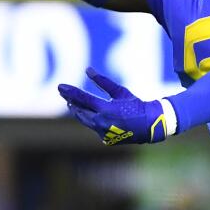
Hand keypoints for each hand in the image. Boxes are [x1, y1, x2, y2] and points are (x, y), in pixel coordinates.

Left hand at [57, 68, 176, 145]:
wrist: (149, 125)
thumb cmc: (136, 105)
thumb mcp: (120, 92)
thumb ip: (102, 81)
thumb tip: (88, 70)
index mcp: (105, 109)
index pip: (82, 99)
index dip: (70, 92)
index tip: (60, 86)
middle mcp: (101, 122)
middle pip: (79, 110)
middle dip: (70, 101)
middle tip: (63, 93)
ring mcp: (102, 132)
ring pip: (84, 120)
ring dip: (77, 111)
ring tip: (71, 104)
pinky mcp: (105, 139)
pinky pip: (93, 127)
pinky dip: (90, 119)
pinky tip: (87, 114)